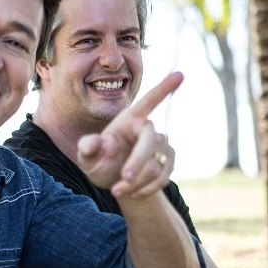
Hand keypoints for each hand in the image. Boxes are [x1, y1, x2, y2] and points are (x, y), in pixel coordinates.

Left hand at [77, 72, 181, 197]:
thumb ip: (87, 148)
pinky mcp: (168, 162)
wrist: (114, 182)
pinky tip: (132, 193)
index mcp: (129, 120)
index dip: (163, 89)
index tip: (180, 74)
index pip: (148, 102)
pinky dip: (146, 189)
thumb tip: (94, 141)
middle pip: (151, 141)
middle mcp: (148, 129)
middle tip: (122, 179)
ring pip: (155, 166)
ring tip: (117, 190)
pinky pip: (163, 177)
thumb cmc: (99, 162)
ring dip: (135, 182)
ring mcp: (161, 145)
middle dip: (137, 162)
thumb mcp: (87, 157)